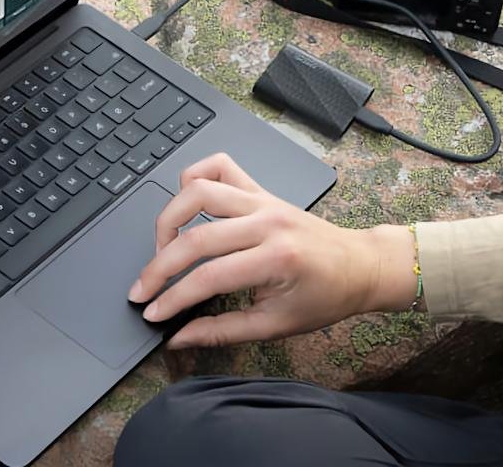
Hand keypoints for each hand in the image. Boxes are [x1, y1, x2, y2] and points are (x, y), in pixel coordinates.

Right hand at [127, 153, 417, 348]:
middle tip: (142, 289)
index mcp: (275, 260)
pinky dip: (194, 178)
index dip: (172, 298)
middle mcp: (267, 222)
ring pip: (198, 191)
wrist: (360, 265)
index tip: (151, 312)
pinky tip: (185, 203)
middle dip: (159, 267)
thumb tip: (178, 336)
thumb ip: (221, 331)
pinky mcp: (260, 190)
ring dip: (169, 218)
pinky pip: (219, 166)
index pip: (206, 278)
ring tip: (161, 247)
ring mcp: (263, 200)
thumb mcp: (275, 325)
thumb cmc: (325, 297)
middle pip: (195, 237)